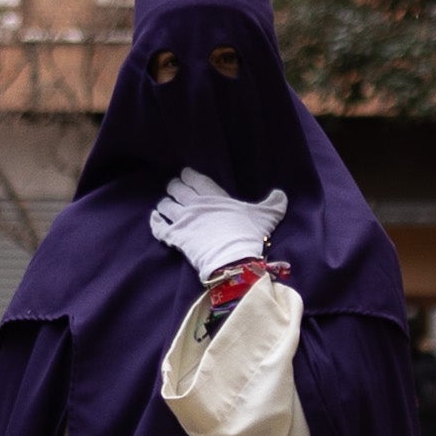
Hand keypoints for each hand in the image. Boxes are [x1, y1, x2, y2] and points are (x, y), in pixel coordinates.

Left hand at [147, 170, 289, 279]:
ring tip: (165, 206)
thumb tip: (281, 195)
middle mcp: (194, 204)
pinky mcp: (176, 238)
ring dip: (164, 205)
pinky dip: (154, 222)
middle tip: (176, 189)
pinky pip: (158, 227)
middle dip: (175, 188)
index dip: (188, 176)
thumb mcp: (266, 216)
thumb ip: (273, 204)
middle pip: (176, 189)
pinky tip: (154, 219)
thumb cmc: (248, 235)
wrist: (233, 259)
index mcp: (213, 195)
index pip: (194, 178)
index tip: (187, 175)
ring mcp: (183, 220)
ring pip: (165, 206)